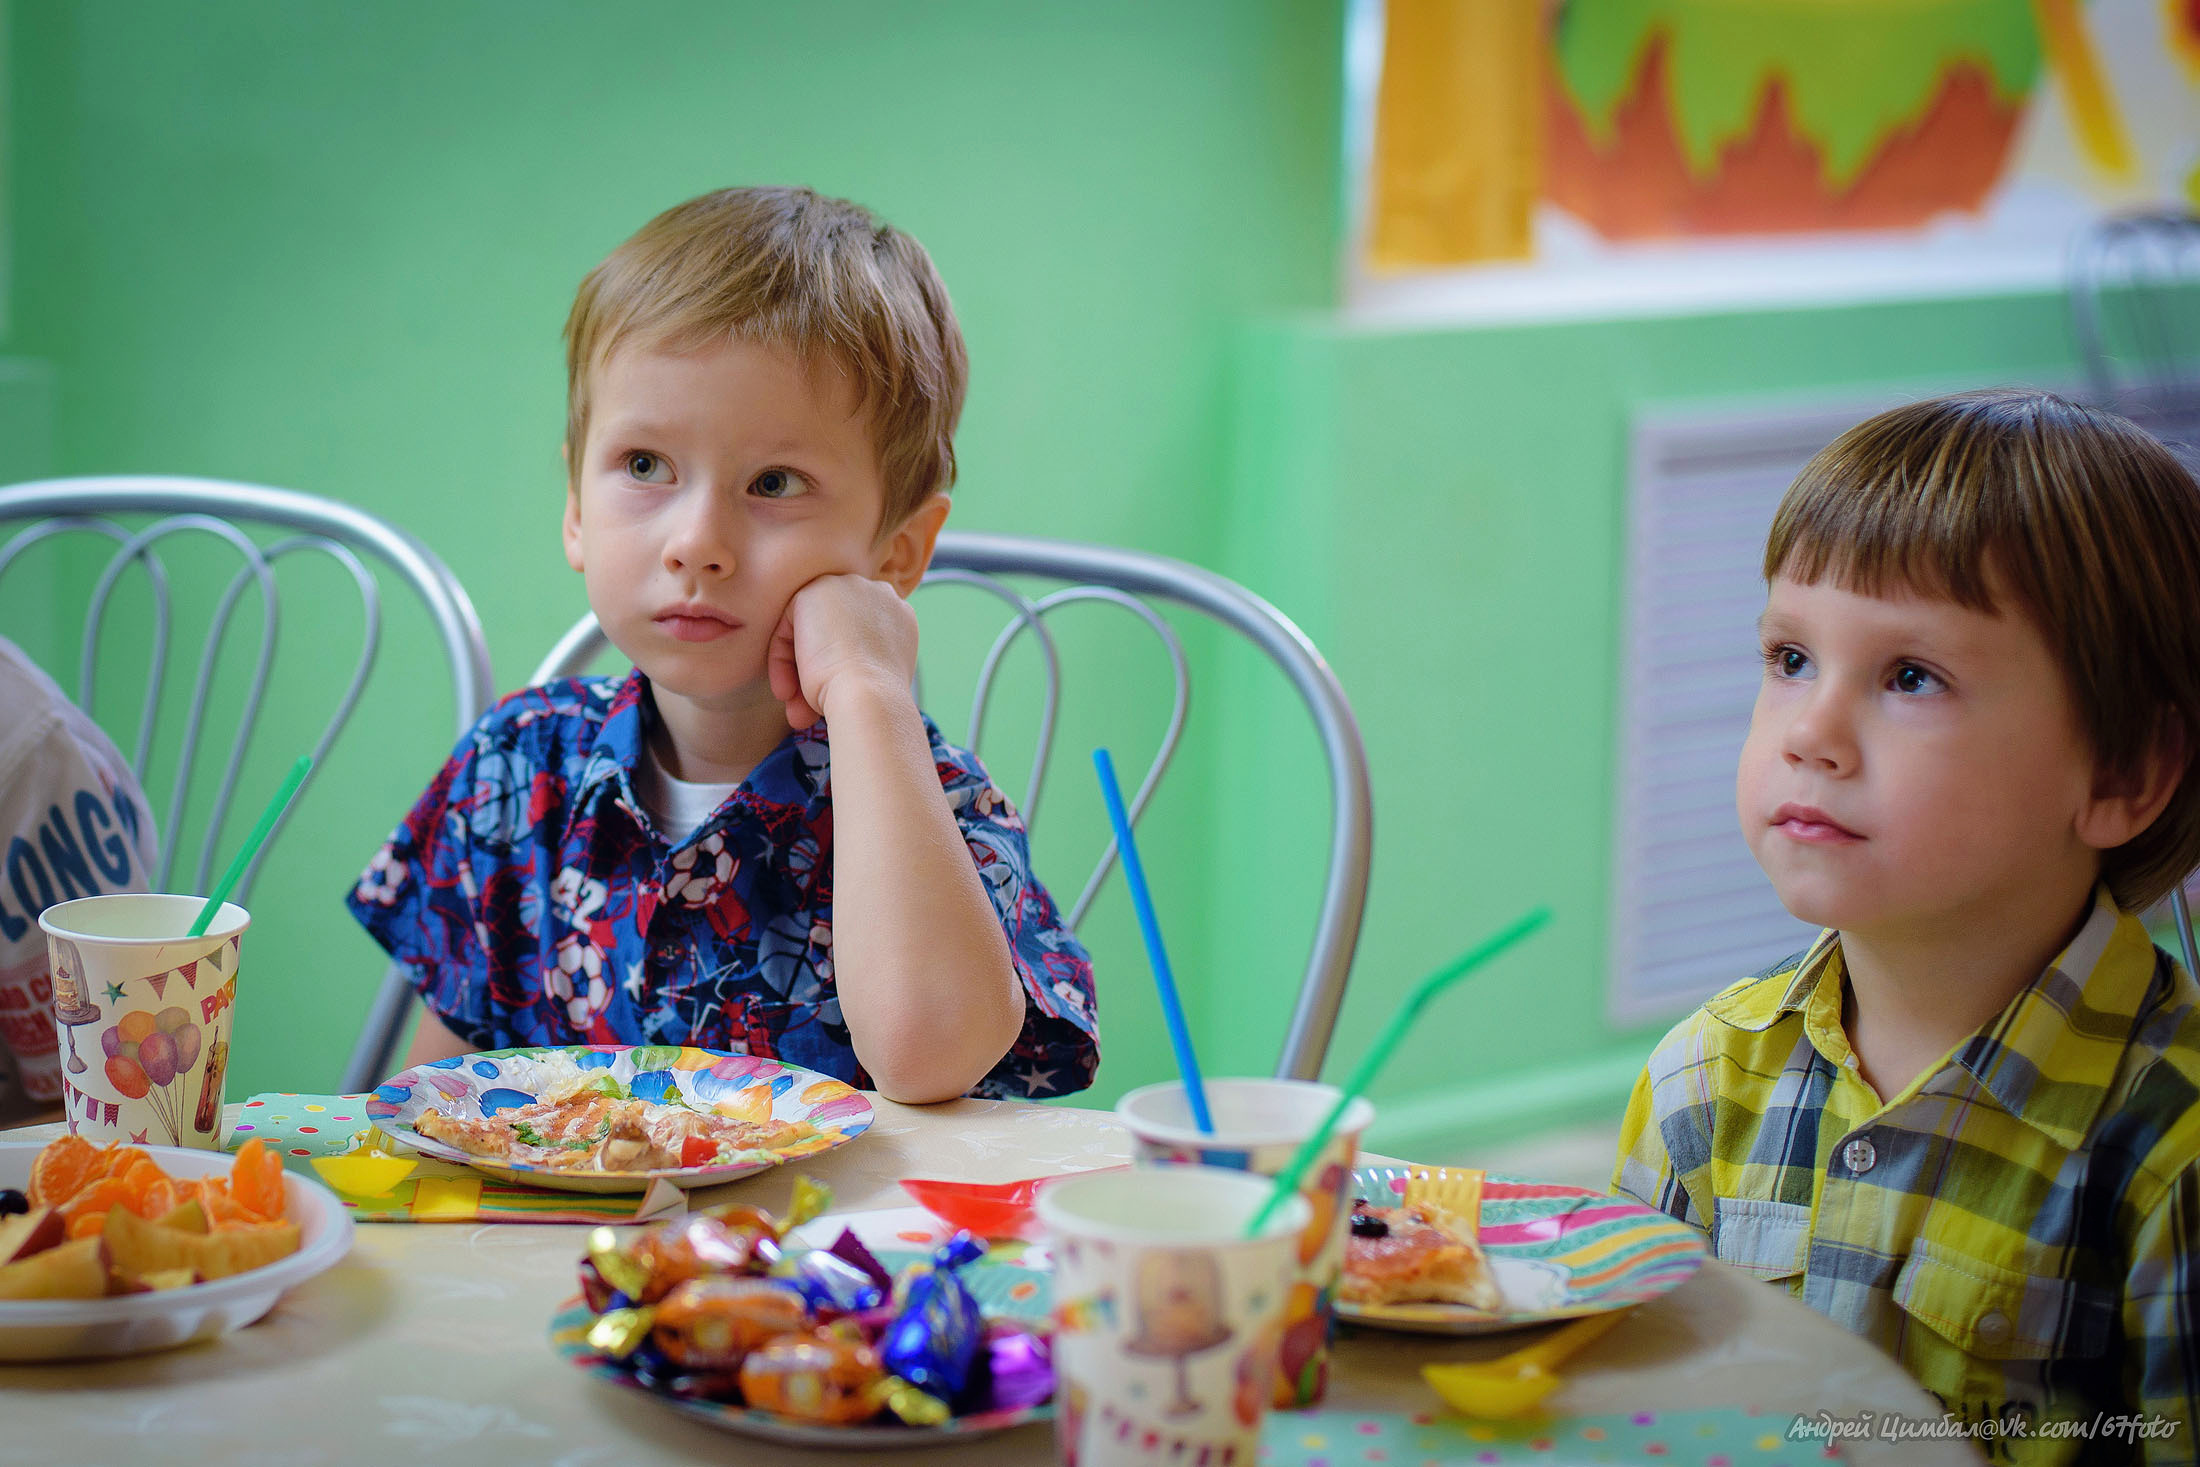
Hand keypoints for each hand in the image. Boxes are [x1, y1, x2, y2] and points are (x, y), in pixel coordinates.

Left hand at [767, 574, 919, 729]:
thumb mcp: (875, 678)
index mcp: (901, 617)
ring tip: (798, 713)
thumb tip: (829, 677)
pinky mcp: (816, 590)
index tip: (828, 702)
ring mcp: (849, 588)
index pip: (858, 636)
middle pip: (833, 631)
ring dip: (798, 674)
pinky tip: (787, 692)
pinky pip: (788, 624)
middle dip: (815, 673)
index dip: (839, 670)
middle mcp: (880, 595)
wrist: (869, 697)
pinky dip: (781, 661)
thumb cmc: (874, 702)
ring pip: (810, 630)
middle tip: (805, 713)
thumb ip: (859, 662)